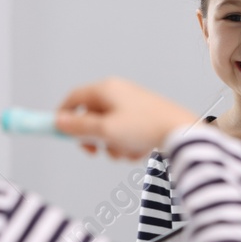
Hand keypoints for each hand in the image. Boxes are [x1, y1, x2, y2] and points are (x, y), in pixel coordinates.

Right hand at [55, 77, 197, 161]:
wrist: (181, 132)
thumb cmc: (145, 127)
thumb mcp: (106, 130)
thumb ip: (79, 127)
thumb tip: (59, 122)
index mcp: (106, 89)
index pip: (74, 98)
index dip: (63, 116)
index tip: (59, 133)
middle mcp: (117, 93)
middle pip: (90, 116)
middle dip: (92, 138)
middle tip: (95, 152)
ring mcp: (131, 105)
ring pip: (107, 129)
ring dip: (112, 145)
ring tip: (125, 151)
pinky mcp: (142, 117)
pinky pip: (123, 133)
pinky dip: (127, 145)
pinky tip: (138, 149)